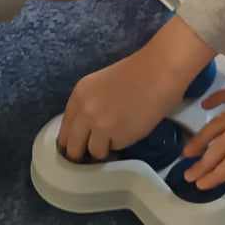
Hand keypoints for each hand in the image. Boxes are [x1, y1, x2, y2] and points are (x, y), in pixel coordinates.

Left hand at [58, 45, 197, 163]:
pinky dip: (121, 145)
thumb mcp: (101, 86)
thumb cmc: (137, 74)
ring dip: (104, 150)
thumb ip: (89, 106)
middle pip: (72, 147)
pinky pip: (114, 150)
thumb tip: (86, 131)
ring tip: (117, 138)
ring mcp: (99, 125)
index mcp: (78, 95)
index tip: (80, 146)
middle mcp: (84, 110)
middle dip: (82, 153)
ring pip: (93, 152)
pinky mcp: (116, 137)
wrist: (159, 71)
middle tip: (94, 152)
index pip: (64, 130)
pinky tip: (131, 131)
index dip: (72, 141)